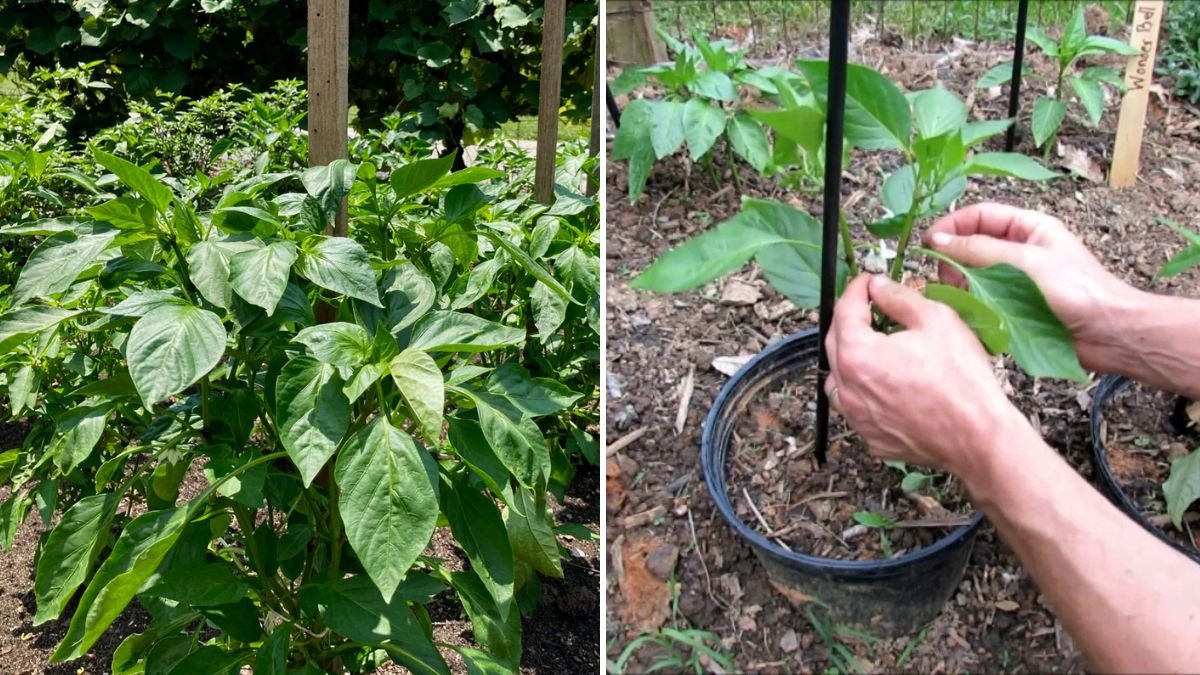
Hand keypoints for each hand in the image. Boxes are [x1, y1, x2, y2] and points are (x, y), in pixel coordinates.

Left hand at [825, 275, 1022, 476]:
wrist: (979, 437)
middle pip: (835, 342)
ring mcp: (856, 417)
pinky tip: (887, 383)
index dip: (856, 289)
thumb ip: (899, 298)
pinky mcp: (870, 437)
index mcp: (858, 355)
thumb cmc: (962, 380)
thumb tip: (878, 287)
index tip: (867, 281)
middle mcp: (847, 388)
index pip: (843, 310)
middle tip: (872, 308)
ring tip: (877, 347)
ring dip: (851, 358)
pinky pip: (857, 407)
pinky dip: (865, 391)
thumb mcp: (936, 320)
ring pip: (839, 378)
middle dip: (850, 320)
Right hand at [924, 202, 1142, 370]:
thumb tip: (937, 240)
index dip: (951, 226)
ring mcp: (1016, 279)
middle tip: (941, 277)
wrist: (1110, 333)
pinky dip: (970, 304)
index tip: (927, 244)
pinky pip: (983, 300)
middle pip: (972, 244)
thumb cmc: (1077, 290)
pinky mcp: (1015, 307)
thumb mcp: (1025, 261)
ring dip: (960, 283)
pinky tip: (965, 313)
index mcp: (1028, 227)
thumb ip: (979, 249)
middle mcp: (1020, 249)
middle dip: (952, 258)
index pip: (979, 216)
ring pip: (974, 274)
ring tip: (953, 296)